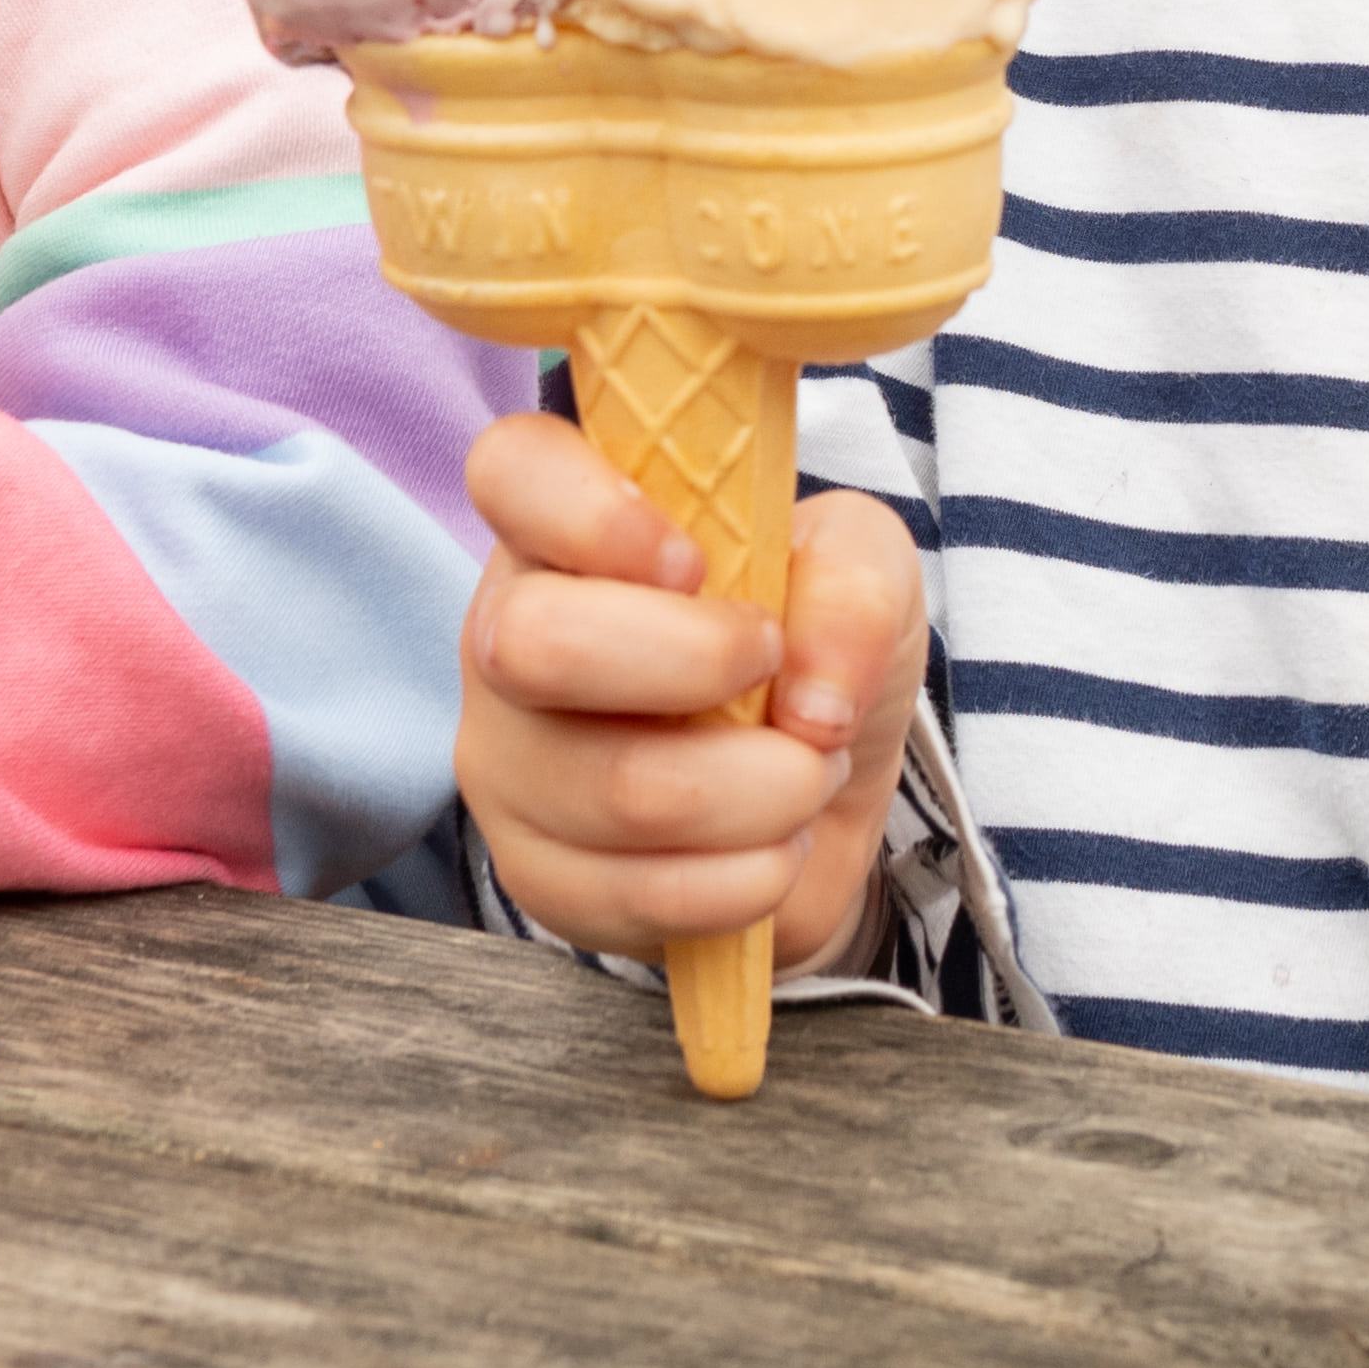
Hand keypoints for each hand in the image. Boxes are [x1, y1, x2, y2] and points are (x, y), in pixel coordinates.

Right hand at [452, 416, 925, 979]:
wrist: (818, 789)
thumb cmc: (812, 642)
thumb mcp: (863, 572)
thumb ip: (855, 586)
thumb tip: (811, 699)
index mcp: (565, 529)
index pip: (512, 472)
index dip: (592, 513)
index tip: (695, 563)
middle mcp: (505, 637)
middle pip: (534, 643)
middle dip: (700, 665)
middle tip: (778, 672)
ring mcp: (510, 767)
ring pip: (620, 790)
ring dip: (765, 788)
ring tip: (804, 772)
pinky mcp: (541, 878)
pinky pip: (642, 896)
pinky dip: (750, 878)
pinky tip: (772, 849)